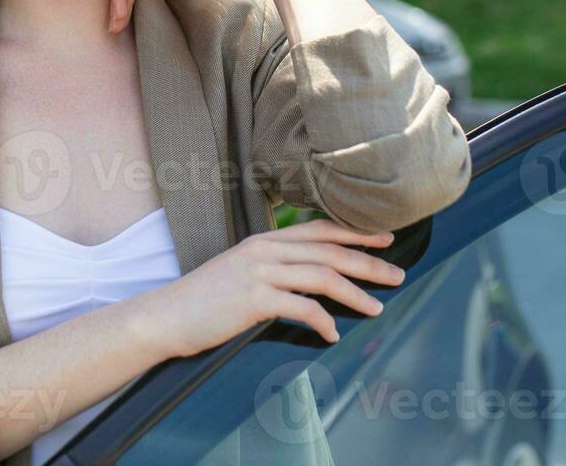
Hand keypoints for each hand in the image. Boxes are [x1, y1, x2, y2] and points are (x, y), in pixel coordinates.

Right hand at [130, 218, 404, 359]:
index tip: (386, 239)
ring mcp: (260, 271)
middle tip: (398, 274)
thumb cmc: (205, 299)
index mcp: (265, 240)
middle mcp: (265, 249)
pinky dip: (324, 321)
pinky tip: (332, 334)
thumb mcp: (241, 270)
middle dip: (369, 262)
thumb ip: (273, 266)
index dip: (356, 233)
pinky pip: (303, 307)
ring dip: (356, 294)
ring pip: (324, 276)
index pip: (320, 229)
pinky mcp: (255, 298)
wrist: (167, 315)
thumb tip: (308, 276)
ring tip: (377, 308)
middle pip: (330, 251)